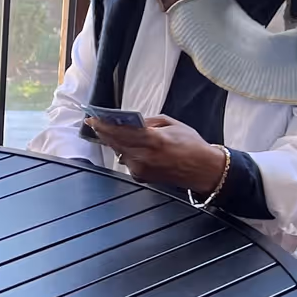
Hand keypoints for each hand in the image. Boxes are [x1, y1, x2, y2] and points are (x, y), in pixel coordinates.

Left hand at [90, 113, 226, 191]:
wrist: (203, 170)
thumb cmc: (192, 145)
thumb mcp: (173, 124)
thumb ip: (150, 122)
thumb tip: (133, 120)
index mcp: (153, 140)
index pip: (121, 131)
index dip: (104, 125)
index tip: (93, 119)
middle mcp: (144, 156)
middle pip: (115, 142)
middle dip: (104, 132)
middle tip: (95, 123)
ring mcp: (142, 169)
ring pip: (119, 152)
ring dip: (114, 142)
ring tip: (108, 131)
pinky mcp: (142, 177)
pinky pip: (127, 161)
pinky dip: (125, 152)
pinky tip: (127, 146)